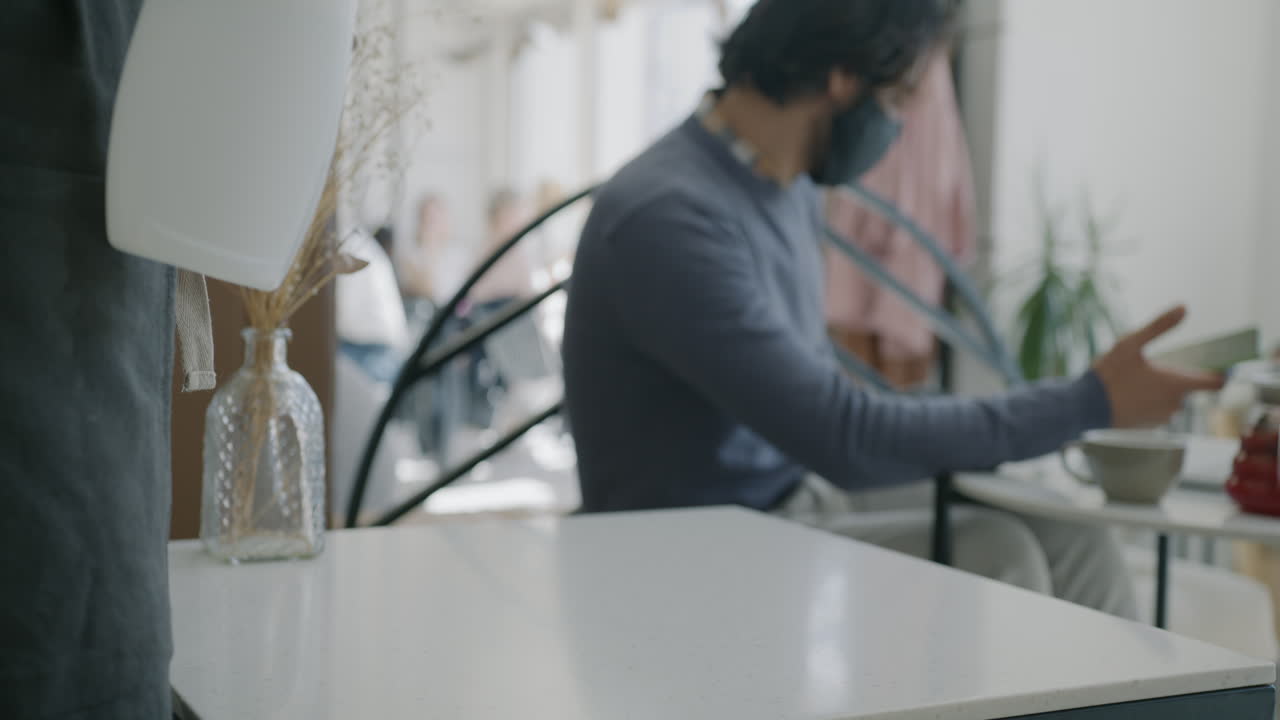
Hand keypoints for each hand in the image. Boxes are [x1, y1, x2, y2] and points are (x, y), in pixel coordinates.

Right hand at [1093, 306, 1224, 427]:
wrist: (1084, 408)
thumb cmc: (1108, 376)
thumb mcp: (1130, 343)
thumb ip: (1159, 326)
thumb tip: (1184, 308)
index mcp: (1176, 383)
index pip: (1214, 382)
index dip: (1219, 373)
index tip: (1216, 366)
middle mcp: (1175, 403)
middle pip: (1187, 389)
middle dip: (1175, 378)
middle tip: (1152, 369)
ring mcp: (1162, 417)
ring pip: (1172, 400)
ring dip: (1161, 391)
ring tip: (1136, 382)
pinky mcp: (1149, 426)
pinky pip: (1158, 411)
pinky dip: (1149, 403)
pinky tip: (1130, 395)